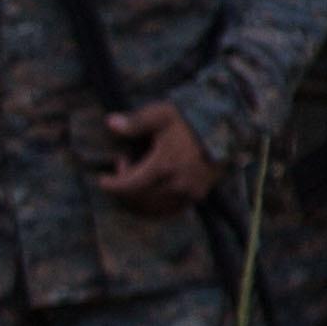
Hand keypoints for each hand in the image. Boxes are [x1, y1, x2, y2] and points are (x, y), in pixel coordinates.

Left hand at [97, 103, 216, 207]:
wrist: (224, 129)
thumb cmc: (189, 121)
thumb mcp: (162, 115)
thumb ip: (136, 122)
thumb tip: (110, 123)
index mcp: (163, 165)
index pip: (130, 185)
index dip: (114, 185)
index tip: (102, 180)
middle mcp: (176, 184)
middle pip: (140, 198)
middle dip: (125, 187)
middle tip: (125, 166)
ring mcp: (188, 193)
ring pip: (154, 208)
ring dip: (139, 198)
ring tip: (137, 178)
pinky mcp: (197, 196)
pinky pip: (170, 210)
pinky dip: (155, 207)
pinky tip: (149, 194)